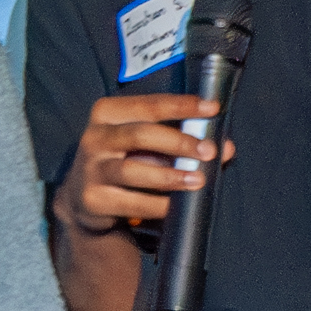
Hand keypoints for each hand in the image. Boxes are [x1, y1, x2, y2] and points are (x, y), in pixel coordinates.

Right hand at [55, 89, 230, 237]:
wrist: (84, 195)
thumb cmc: (126, 159)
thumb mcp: (149, 143)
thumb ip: (184, 140)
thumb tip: (226, 147)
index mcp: (108, 113)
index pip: (148, 105)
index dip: (181, 106)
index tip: (212, 108)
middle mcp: (95, 138)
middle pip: (139, 135)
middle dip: (178, 142)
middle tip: (208, 151)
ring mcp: (91, 170)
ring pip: (132, 170)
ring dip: (168, 175)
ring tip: (197, 179)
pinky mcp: (93, 199)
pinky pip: (131, 202)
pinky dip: (158, 204)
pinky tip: (177, 205)